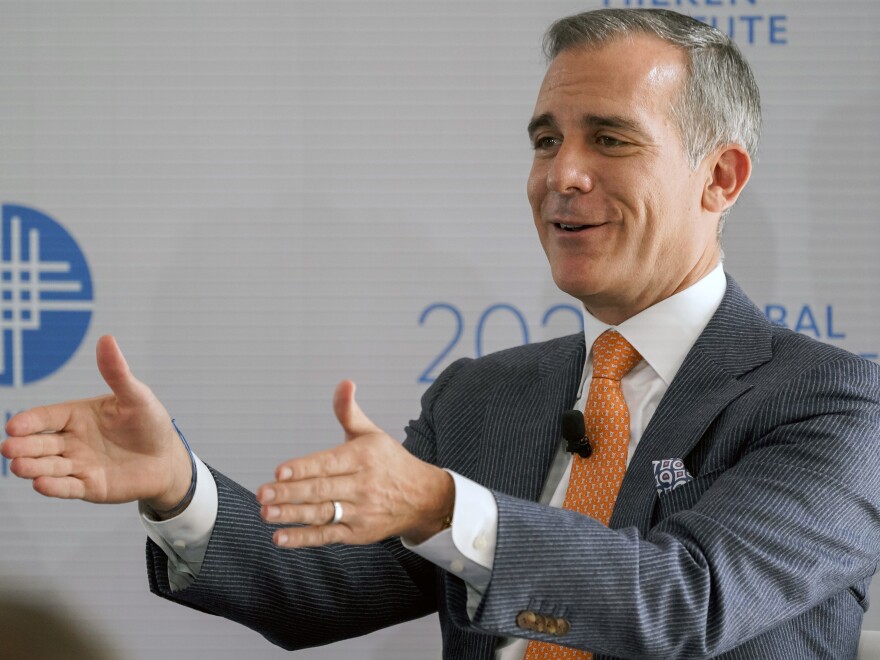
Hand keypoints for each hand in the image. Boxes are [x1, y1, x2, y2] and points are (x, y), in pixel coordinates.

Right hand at [1, 335, 191, 510]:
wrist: (168, 459)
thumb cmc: (150, 423)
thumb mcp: (135, 396)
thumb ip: (117, 373)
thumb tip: (107, 339)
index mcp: (77, 415)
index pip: (46, 417)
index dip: (30, 421)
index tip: (14, 425)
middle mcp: (72, 440)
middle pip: (41, 443)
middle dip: (23, 446)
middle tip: (8, 448)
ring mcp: (78, 464)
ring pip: (49, 466)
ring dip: (33, 467)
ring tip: (18, 467)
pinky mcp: (89, 486)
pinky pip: (68, 487)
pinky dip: (55, 487)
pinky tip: (41, 484)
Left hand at [258, 380, 454, 547]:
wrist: (424, 498)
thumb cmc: (389, 461)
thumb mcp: (372, 433)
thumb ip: (349, 411)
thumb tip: (345, 383)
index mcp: (363, 457)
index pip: (328, 463)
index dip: (303, 468)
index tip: (279, 470)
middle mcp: (363, 485)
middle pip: (321, 490)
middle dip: (289, 492)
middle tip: (262, 494)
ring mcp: (361, 511)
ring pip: (322, 513)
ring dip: (292, 515)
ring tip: (266, 513)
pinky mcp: (358, 533)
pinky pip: (327, 536)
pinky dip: (303, 538)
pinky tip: (281, 538)